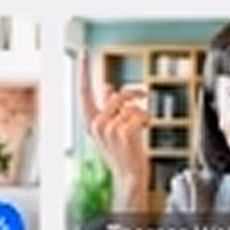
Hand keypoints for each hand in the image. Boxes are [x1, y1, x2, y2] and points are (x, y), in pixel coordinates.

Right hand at [81, 55, 152, 205]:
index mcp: (91, 121)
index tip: (85, 52)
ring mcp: (108, 128)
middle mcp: (96, 124)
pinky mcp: (122, 132)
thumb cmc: (122, 154)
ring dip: (141, 112)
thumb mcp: (111, 128)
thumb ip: (108, 107)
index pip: (84, 91)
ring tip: (141, 124)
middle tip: (143, 96)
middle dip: (133, 94)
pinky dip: (145, 119)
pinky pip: (138, 113)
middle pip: (117, 94)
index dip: (85, 71)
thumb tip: (107, 88)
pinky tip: (143, 131)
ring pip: (130, 104)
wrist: (130, 176)